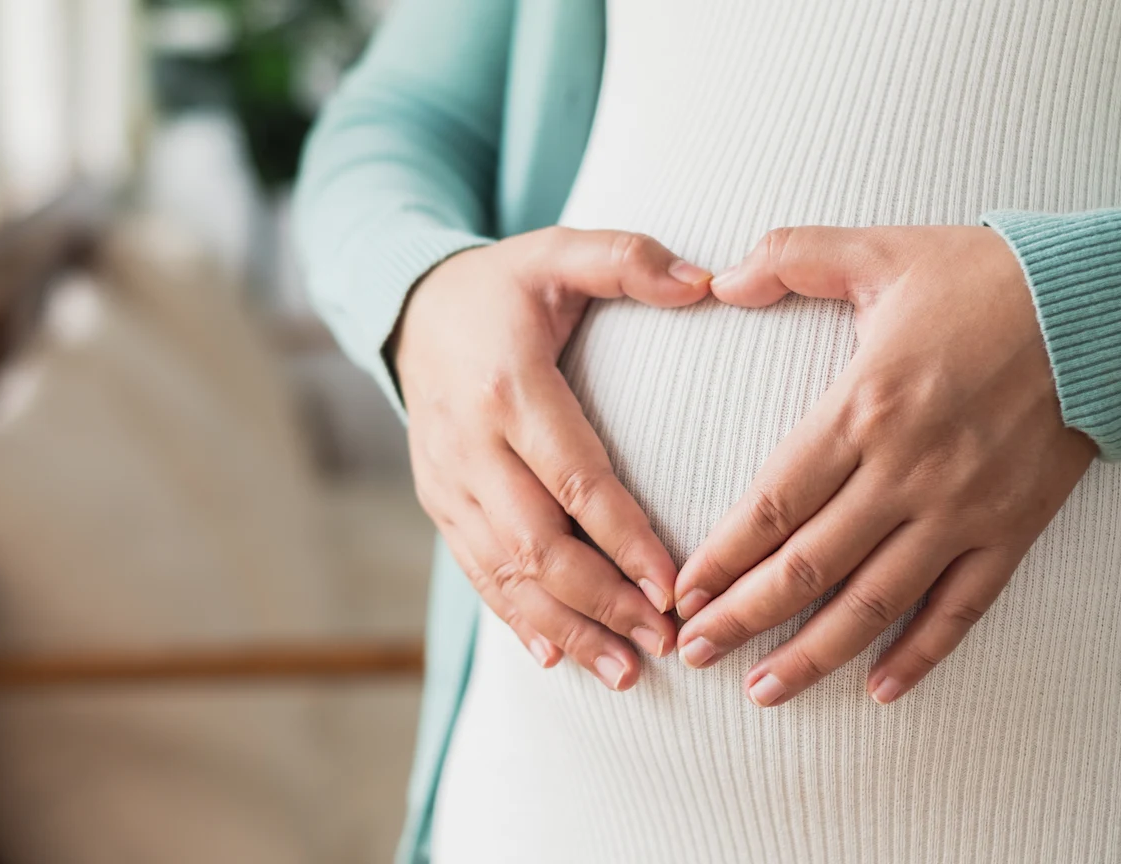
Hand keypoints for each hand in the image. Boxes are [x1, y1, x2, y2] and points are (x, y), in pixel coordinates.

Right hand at [395, 227, 711, 689]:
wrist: (411, 310)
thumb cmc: (505, 285)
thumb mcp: (559, 250)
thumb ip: (629, 260)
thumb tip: (709, 282)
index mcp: (508, 387)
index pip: (573, 476)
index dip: (623, 537)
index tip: (674, 585)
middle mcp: (470, 444)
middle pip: (536, 543)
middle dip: (602, 602)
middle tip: (665, 643)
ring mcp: (447, 482)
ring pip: (504, 573)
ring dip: (566, 628)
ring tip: (625, 672)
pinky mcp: (439, 504)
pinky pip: (476, 573)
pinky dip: (517, 619)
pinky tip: (558, 657)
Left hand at [672, 225, 1096, 705]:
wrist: (1105, 305)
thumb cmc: (983, 275)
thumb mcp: (878, 251)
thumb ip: (791, 258)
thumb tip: (717, 281)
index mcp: (863, 406)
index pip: (774, 502)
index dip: (723, 556)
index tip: (681, 592)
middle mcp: (907, 470)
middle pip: (809, 566)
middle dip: (742, 616)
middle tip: (692, 652)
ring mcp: (963, 508)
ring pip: (876, 602)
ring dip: (814, 653)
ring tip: (763, 689)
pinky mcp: (1013, 529)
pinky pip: (962, 608)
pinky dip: (921, 655)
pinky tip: (880, 691)